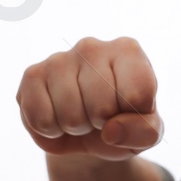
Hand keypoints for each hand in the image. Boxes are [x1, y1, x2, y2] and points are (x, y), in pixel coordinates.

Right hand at [17, 36, 162, 160]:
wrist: (86, 130)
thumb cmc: (123, 123)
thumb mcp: (148, 133)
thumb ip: (145, 132)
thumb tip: (111, 131)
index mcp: (129, 52)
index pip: (138, 95)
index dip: (133, 118)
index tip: (127, 111)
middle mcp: (93, 47)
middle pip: (101, 107)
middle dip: (101, 125)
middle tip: (99, 117)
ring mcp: (60, 58)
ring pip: (70, 115)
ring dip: (75, 129)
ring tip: (80, 116)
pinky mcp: (32, 75)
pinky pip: (41, 118)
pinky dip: (50, 130)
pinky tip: (57, 115)